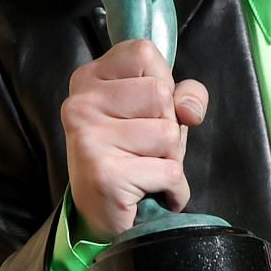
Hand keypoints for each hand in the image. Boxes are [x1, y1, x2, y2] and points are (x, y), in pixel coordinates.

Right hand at [62, 39, 207, 237]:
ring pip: (168, 132)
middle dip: (168, 126)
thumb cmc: (132, 157)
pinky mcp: (104, 173)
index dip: (161, 81)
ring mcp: (88, 138)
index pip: (143, 52)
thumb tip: (189, 109)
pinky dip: (173, 188)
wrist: (101, 217)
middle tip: (142, 148)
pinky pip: (170, 171)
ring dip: (170, 159)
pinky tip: (148, 192)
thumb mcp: (158, 114)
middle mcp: (80, 104)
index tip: (144, 110)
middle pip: (160, 93)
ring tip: (143, 169)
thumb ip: (184, 95)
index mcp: (88, 79)